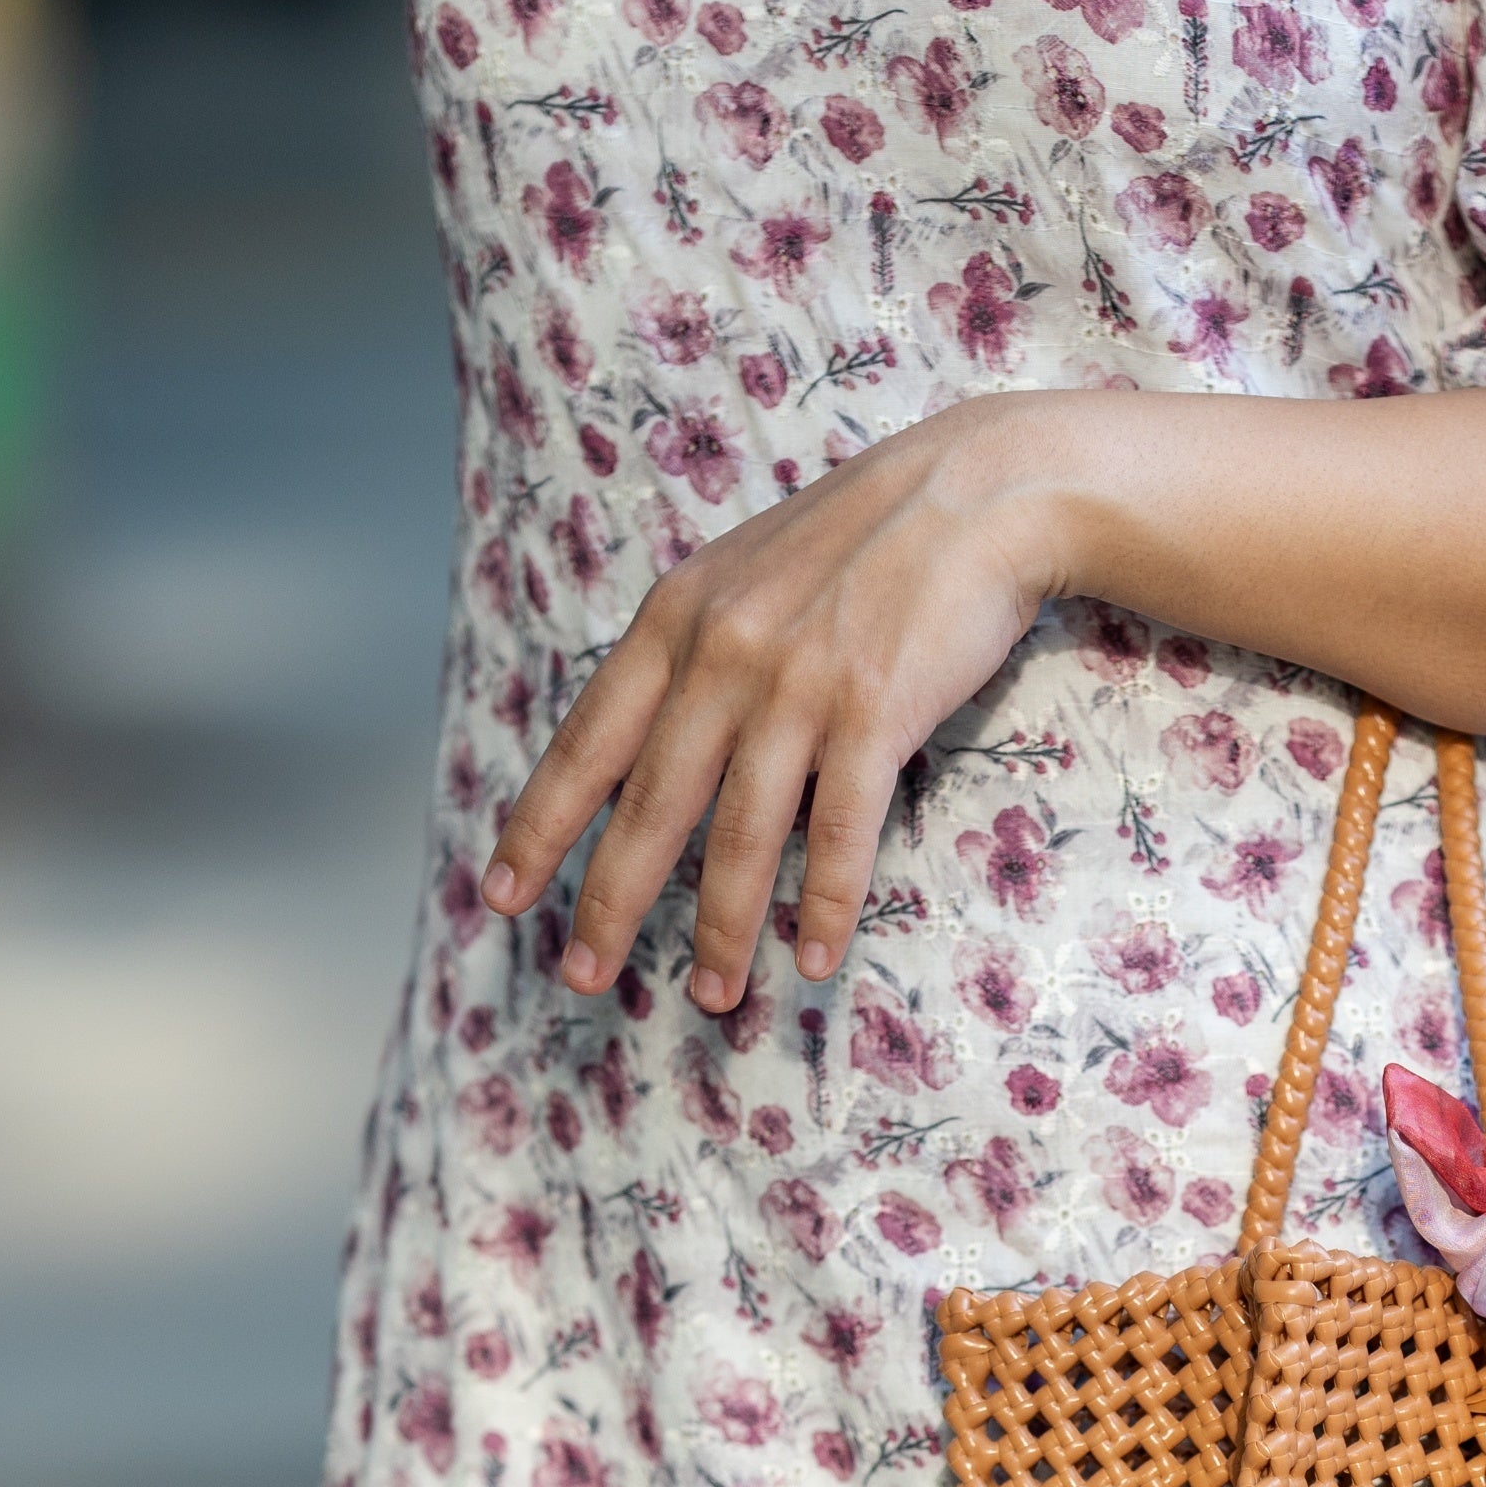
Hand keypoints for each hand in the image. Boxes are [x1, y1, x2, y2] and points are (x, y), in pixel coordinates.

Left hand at [481, 406, 1063, 1010]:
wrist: (983, 490)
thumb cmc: (870, 538)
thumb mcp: (750, 571)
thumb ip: (699, 644)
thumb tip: (660, 729)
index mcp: (678, 617)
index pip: (589, 741)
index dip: (542, 825)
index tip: (503, 894)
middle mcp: (723, 653)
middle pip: (650, 803)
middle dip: (608, 902)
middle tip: (578, 978)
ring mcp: (797, 684)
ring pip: (739, 832)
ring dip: (720, 927)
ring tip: (710, 996)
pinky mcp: (874, 711)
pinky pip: (839, 829)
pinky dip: (823, 901)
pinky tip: (811, 958)